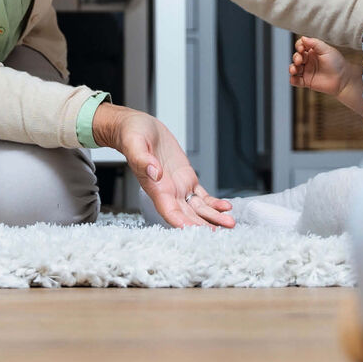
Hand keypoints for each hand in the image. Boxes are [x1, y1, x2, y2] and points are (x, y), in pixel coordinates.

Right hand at [107, 107, 233, 229]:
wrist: (138, 128)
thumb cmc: (132, 136)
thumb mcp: (135, 143)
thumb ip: (143, 159)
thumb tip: (155, 172)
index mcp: (155, 188)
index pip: (169, 211)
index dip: (182, 223)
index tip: (195, 231)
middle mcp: (168, 192)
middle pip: (187, 215)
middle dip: (203, 225)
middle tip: (221, 233)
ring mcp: (178, 187)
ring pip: (198, 209)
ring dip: (213, 217)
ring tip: (230, 223)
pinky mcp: (187, 178)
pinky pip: (202, 196)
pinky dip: (214, 203)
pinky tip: (226, 207)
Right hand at [290, 36, 357, 98]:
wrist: (343, 79)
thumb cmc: (337, 63)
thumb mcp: (326, 50)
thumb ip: (314, 43)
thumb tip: (303, 38)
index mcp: (313, 52)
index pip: (301, 46)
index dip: (299, 46)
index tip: (301, 48)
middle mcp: (309, 61)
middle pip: (296, 57)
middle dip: (296, 57)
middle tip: (299, 60)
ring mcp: (307, 71)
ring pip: (294, 68)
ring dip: (292, 68)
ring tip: (295, 69)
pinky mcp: (307, 82)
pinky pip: (296, 81)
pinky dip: (293, 79)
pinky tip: (294, 77)